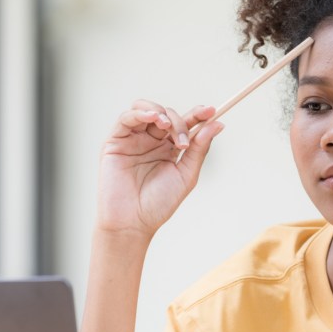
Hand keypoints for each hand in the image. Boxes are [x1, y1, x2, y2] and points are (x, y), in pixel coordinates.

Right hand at [96, 100, 222, 238]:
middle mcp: (150, 141)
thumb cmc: (158, 204)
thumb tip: (217, 124)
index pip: (184, 124)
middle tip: (183, 142)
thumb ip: (199, 149)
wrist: (133, 222)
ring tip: (166, 126)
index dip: (197, 114)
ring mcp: (133, 140)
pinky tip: (152, 118)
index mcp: (168, 149)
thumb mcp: (186, 175)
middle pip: (167, 114)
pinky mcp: (115, 142)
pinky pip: (125, 118)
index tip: (211, 111)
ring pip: (145, 109)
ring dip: (159, 112)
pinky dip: (139, 112)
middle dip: (178, 122)